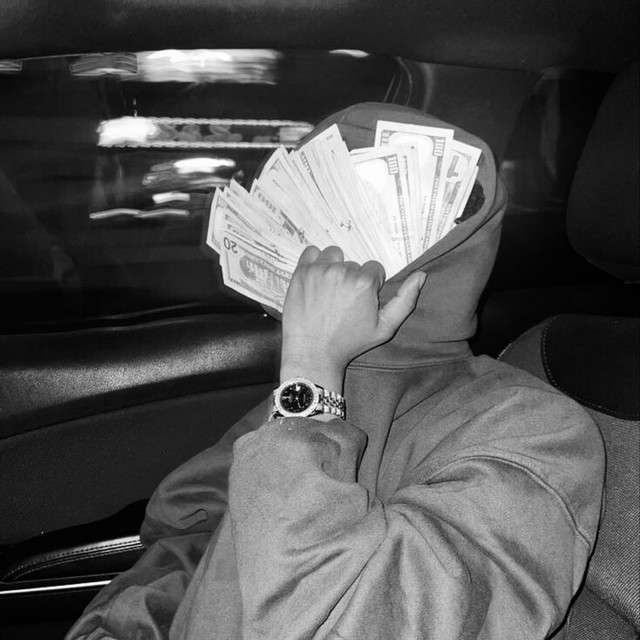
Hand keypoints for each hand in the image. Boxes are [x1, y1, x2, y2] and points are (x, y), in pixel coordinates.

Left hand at [280, 246, 425, 391]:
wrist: (312, 352)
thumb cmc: (349, 343)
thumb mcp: (384, 328)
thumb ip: (405, 300)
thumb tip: (421, 275)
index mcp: (364, 283)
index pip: (374, 270)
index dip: (369, 286)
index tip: (359, 302)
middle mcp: (342, 272)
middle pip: (353, 265)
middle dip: (350, 279)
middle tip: (341, 301)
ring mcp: (319, 270)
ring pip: (333, 255)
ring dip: (333, 266)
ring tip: (328, 288)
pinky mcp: (301, 272)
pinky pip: (311, 252)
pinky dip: (314, 262)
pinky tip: (315, 279)